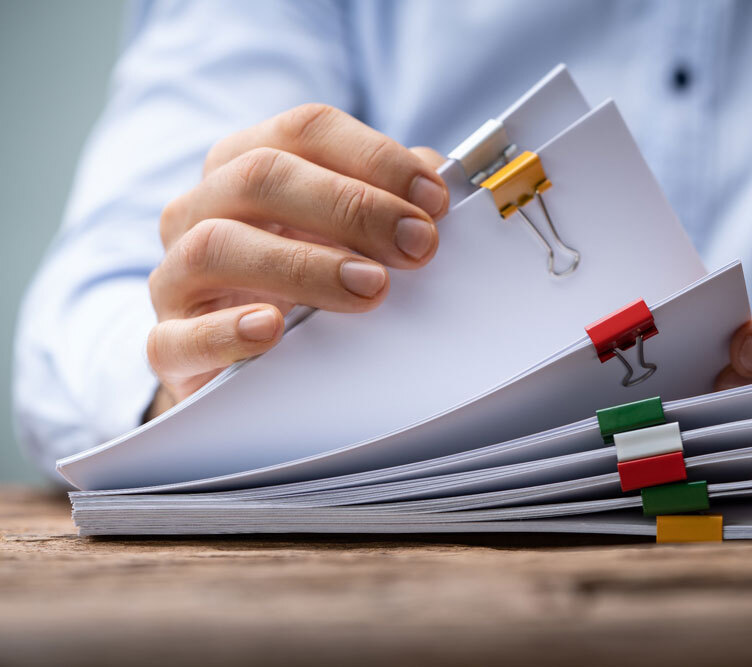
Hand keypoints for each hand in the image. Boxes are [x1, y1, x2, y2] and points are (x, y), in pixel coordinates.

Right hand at [145, 104, 448, 418]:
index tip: (434, 200)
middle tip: (417, 247)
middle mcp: (202, 207)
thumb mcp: (346, 234)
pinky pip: (179, 334)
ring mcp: (176, 274)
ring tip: (371, 289)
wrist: (243, 361)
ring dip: (303, 263)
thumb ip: (386, 202)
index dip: (375, 158)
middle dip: (352, 208)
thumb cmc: (304, 284)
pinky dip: (228, 331)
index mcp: (246, 164)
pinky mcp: (167, 343)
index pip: (305, 131)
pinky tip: (274, 329)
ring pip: (217, 245)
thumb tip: (434, 183)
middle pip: (262, 176)